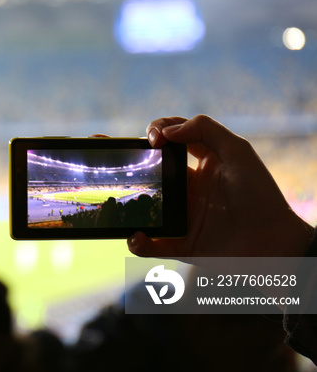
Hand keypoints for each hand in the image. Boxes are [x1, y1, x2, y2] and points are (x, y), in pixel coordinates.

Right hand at [128, 115, 313, 257]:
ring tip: (110, 200)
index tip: (152, 140)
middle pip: (148, 171)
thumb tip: (165, 132)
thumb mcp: (238, 152)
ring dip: (125, 205)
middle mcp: (188, 188)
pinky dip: (139, 242)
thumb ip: (205, 130)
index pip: (171, 140)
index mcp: (201, 164)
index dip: (156, 131)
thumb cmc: (261, 195)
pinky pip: (152, 244)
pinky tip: (136, 236)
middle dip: (123, 161)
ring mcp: (183, 216)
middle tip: (98, 152)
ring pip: (144, 208)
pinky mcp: (182, 244)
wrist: (276, 244)